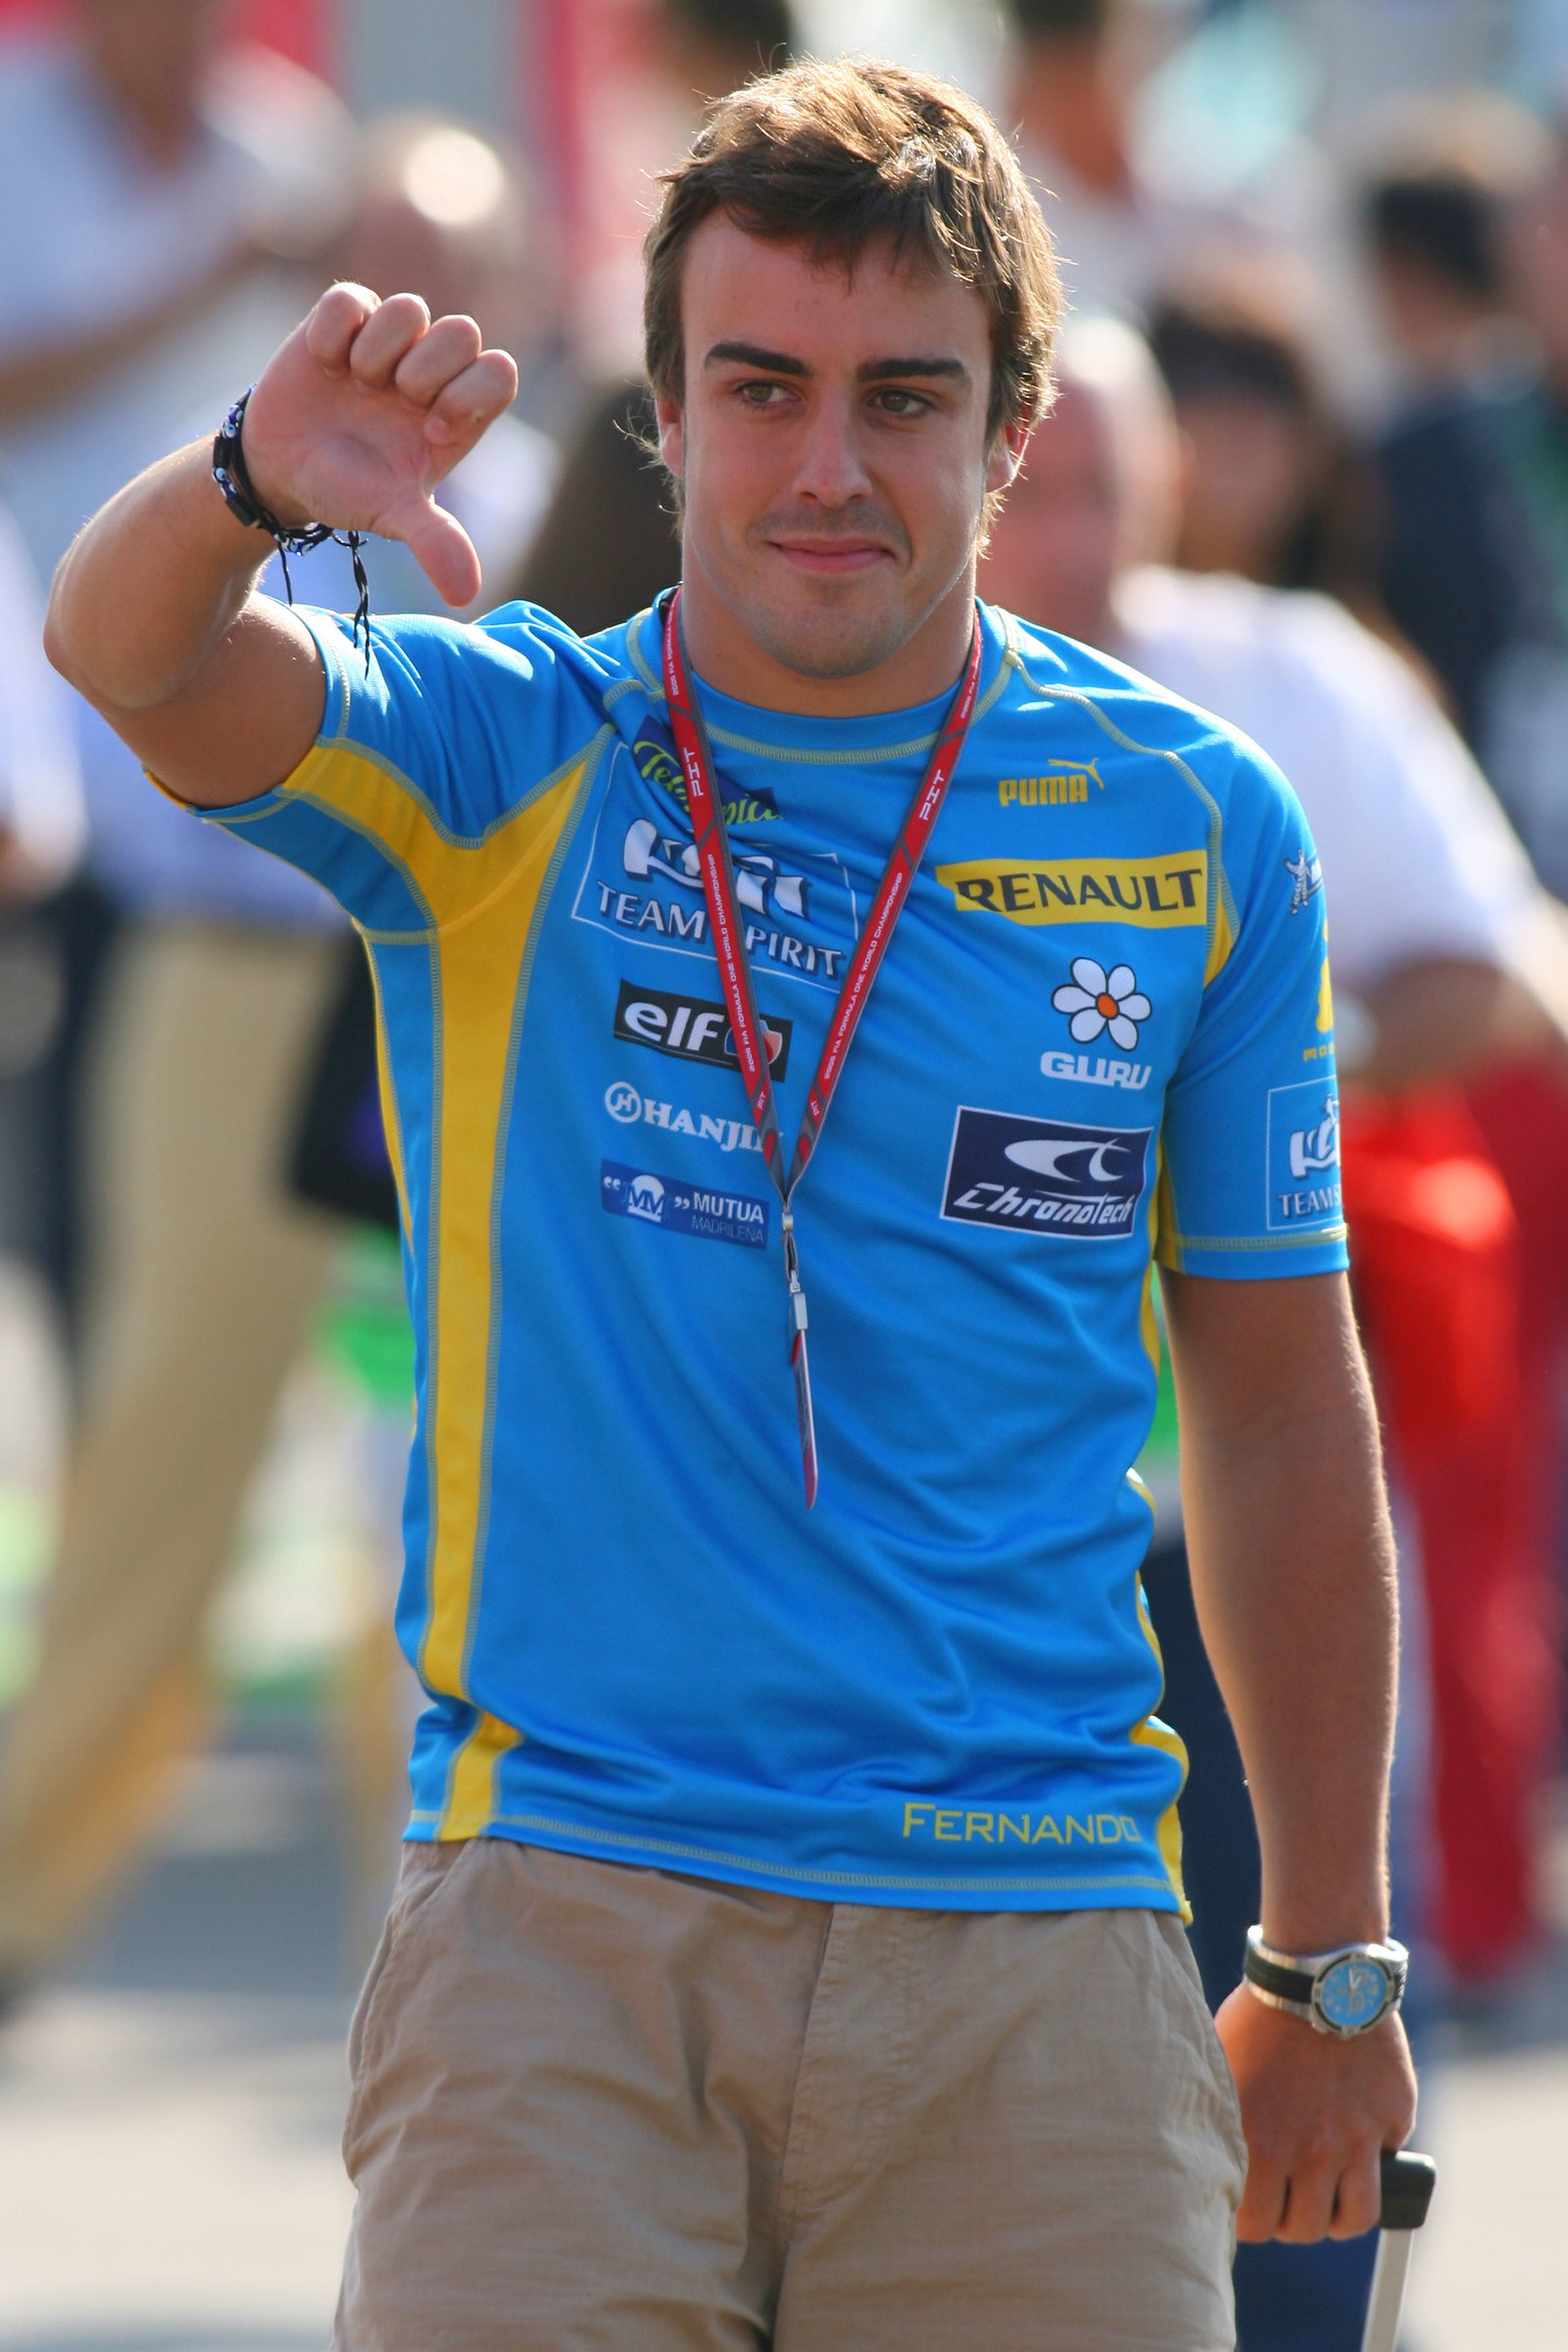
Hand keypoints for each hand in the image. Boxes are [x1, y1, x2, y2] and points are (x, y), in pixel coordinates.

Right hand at [240, 283, 519, 607]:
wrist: (282, 472)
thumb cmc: (348, 490)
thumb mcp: (391, 517)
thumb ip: (434, 542)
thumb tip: (466, 594)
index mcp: (457, 411)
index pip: (499, 373)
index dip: (470, 396)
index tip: (430, 431)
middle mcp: (430, 370)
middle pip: (464, 330)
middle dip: (427, 369)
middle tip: (393, 402)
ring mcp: (387, 342)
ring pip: (411, 308)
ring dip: (380, 351)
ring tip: (354, 385)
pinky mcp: (341, 321)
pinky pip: (352, 298)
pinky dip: (336, 332)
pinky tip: (324, 364)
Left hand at [1215, 1983, 1417, 2241]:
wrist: (1318, 1971)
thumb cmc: (1260, 2016)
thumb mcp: (1225, 2070)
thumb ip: (1227, 2125)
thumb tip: (1218, 2165)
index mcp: (1261, 2143)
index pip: (1256, 2224)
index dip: (1251, 2219)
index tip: (1252, 2204)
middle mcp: (1312, 2152)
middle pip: (1306, 2229)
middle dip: (1292, 2217)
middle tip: (1287, 2194)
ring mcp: (1358, 2139)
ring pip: (1354, 2218)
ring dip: (1337, 2212)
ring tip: (1325, 2192)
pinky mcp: (1393, 2119)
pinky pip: (1388, 2167)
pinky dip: (1375, 2169)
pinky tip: (1356, 2147)